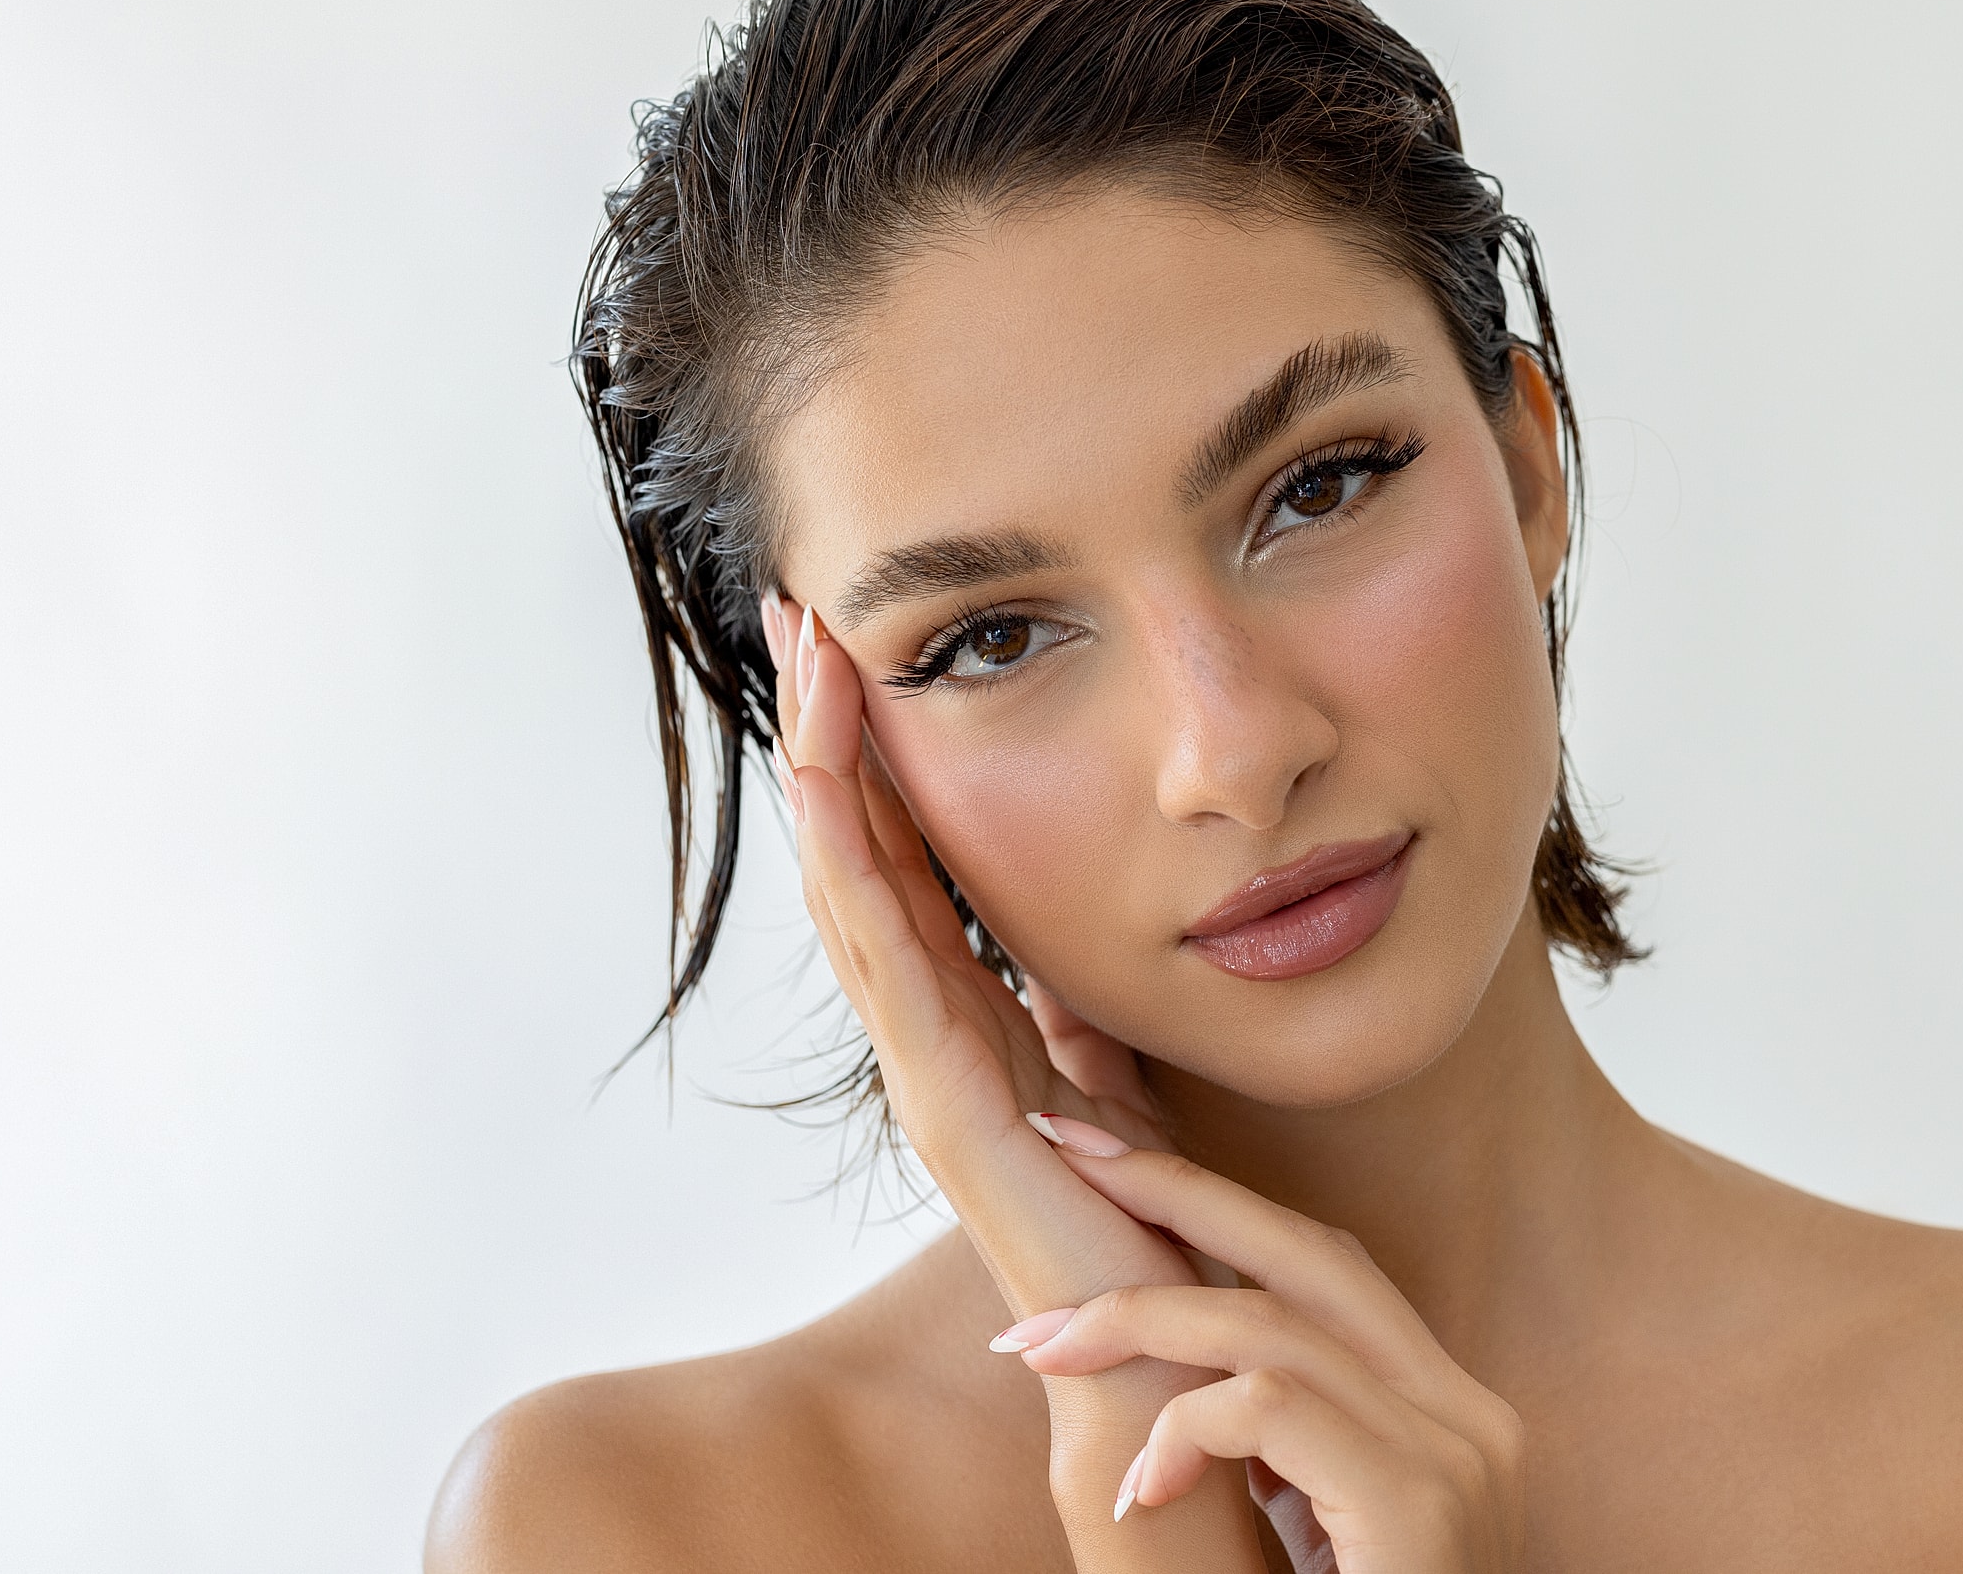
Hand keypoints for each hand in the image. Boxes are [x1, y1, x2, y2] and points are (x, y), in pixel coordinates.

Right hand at [769, 601, 1266, 1564]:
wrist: (1165, 1356)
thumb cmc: (1148, 1224)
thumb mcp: (1119, 1075)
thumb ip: (1083, 1010)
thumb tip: (1074, 941)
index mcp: (973, 1013)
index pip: (905, 853)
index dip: (873, 749)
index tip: (856, 639)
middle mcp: (930, 1031)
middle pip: (858, 851)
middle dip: (826, 727)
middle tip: (797, 606)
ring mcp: (927, 1068)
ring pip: (855, 891)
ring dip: (824, 768)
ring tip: (804, 657)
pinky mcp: (948, 1111)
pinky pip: (892, 968)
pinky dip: (854, 868)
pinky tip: (826, 784)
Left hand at [1006, 1133, 1527, 1573]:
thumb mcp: (1298, 1533)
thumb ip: (1263, 1449)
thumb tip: (1155, 1371)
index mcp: (1441, 1413)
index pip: (1325, 1266)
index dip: (1215, 1202)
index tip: (1108, 1158)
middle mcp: (1467, 1417)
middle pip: (1311, 1251)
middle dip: (1176, 1189)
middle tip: (1063, 1149)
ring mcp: (1458, 1460)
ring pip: (1275, 1325)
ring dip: (1136, 1324)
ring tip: (1038, 1348)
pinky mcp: (1423, 1510)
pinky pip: (1277, 1409)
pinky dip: (1188, 1427)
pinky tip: (1134, 1487)